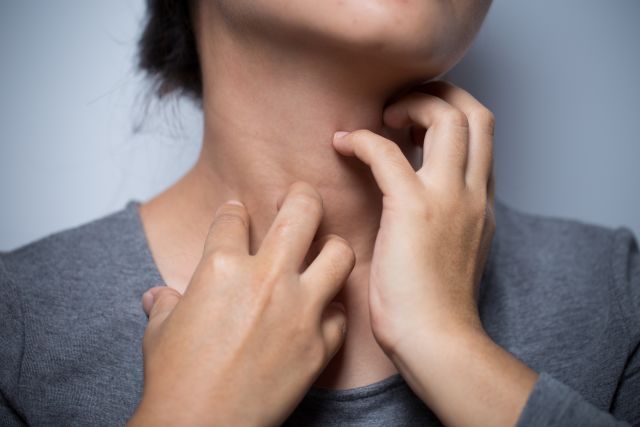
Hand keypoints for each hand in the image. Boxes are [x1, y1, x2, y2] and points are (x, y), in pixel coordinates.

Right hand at [127, 182, 355, 426]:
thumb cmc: (175, 380)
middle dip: (302, 195)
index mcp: (221, 267)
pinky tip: (319, 312)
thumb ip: (166, 304)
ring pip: (339, 253)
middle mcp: (266, 279)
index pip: (234, 217)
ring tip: (323, 250)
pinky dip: (330, 309)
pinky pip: (339, 313)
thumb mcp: (160, 331)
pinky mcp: (319, 345)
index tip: (239, 212)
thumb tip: (158, 296)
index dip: (235, 211)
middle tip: (300, 197)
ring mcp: (299, 311)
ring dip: (332, 247)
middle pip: (302, 211)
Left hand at [332, 80, 536, 426]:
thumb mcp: (455, 254)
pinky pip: (387, 152)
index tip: (419, 124)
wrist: (437, 340)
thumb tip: (419, 209)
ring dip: (412, 105)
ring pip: (447, 119)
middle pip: (475, 115)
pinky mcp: (412, 209)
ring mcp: (447, 198)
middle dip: (441, 96)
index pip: (482, 138)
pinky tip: (342, 144)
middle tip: (403, 107)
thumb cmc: (435, 307)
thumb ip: (447, 222)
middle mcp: (472, 194)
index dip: (453, 116)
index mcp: (481, 204)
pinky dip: (363, 140)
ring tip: (383, 117)